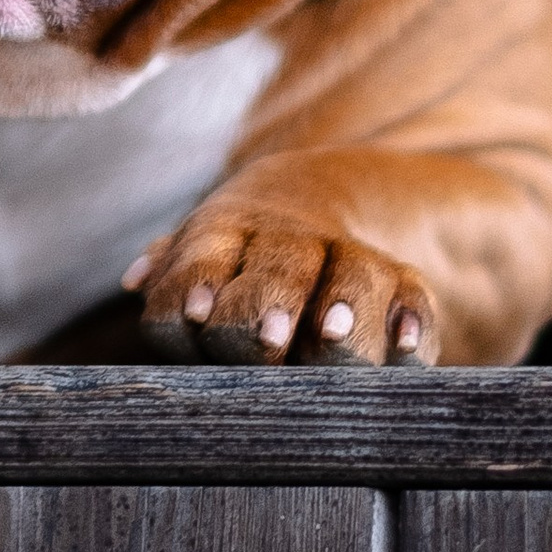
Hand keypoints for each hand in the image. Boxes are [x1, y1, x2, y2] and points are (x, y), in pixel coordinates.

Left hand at [123, 216, 437, 365]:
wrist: (312, 202)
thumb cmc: (232, 261)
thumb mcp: (197, 256)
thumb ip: (170, 274)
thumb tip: (138, 280)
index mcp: (223, 235)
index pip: (203, 263)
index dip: (197, 284)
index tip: (196, 313)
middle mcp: (288, 244)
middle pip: (279, 270)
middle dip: (269, 301)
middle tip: (268, 337)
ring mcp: (348, 262)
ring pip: (352, 278)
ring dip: (344, 305)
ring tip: (332, 334)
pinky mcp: (400, 285)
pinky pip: (413, 299)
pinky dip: (411, 323)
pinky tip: (405, 348)